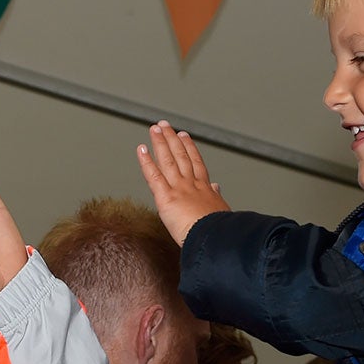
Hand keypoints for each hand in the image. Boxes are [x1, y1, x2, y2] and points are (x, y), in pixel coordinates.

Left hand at [136, 123, 228, 245]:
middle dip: (172, 139)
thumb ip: (216, 197)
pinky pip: (153, 176)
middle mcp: (191, 185)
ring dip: (160, 142)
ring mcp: (179, 189)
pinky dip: (146, 161)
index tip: (184, 136)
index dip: (189, 148)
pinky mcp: (166, 198)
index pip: (196, 164)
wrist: (214, 238)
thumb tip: (217, 187)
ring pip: (168, 160)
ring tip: (154, 129)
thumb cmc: (219, 231)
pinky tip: (141, 149)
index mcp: (205, 190)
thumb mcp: (222, 211)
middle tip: (165, 125)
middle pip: (181, 156)